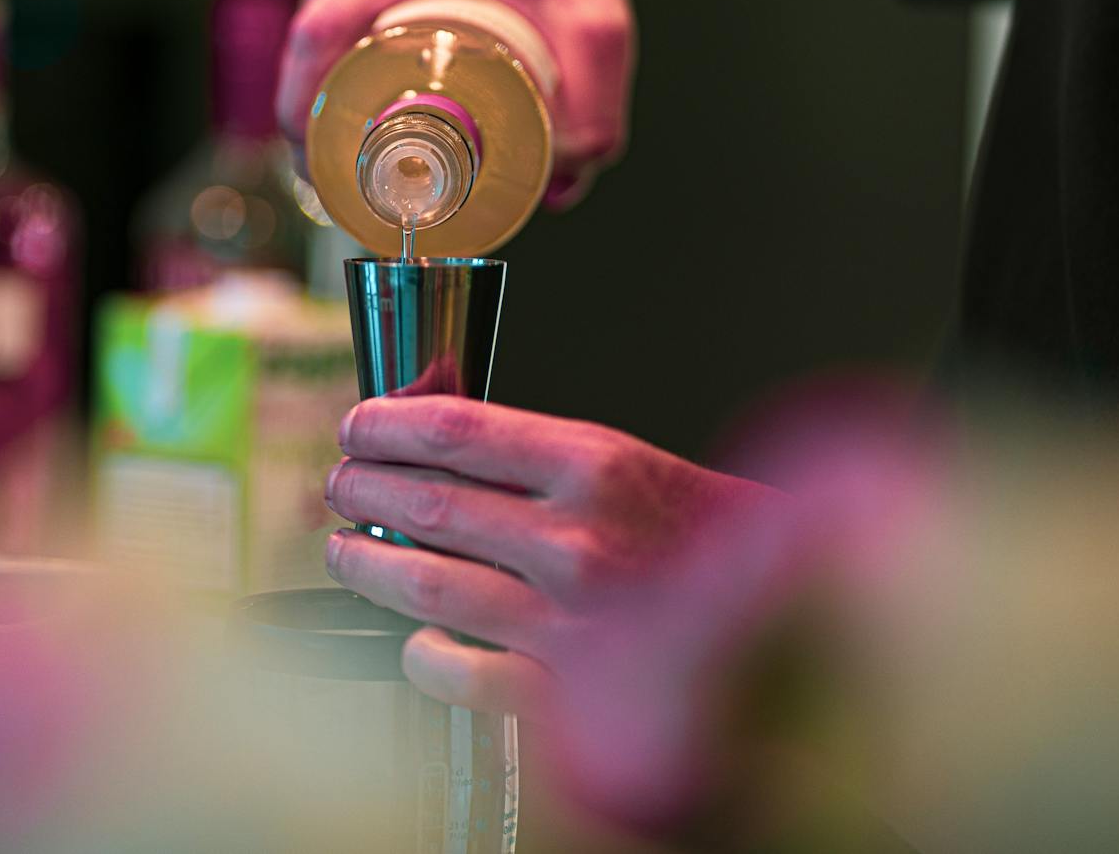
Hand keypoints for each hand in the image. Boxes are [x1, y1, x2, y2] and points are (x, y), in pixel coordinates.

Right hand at [275, 0, 641, 206]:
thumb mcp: (599, 26)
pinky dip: (332, 50)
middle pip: (307, 43)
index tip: (315, 167)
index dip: (304, 109)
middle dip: (315, 117)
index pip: (320, 36)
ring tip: (356, 134)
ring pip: (308, 26)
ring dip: (323, 83)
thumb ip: (595, 112)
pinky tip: (355, 82)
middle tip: (343, 176)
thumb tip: (558, 189)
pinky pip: (319, 2)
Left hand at [321, 394, 782, 713]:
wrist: (781, 617)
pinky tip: (416, 636)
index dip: (385, 424)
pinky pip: (456, 671)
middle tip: (338, 484)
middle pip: (424, 502)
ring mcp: (567, 621)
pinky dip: (422, 651)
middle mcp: (576, 540)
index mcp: (594, 465)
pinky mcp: (563, 694)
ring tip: (344, 551)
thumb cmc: (692, 533)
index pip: (454, 430)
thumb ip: (524, 450)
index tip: (356, 426)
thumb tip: (421, 427)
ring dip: (363, 563)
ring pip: (422, 585)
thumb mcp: (617, 459)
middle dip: (360, 488)